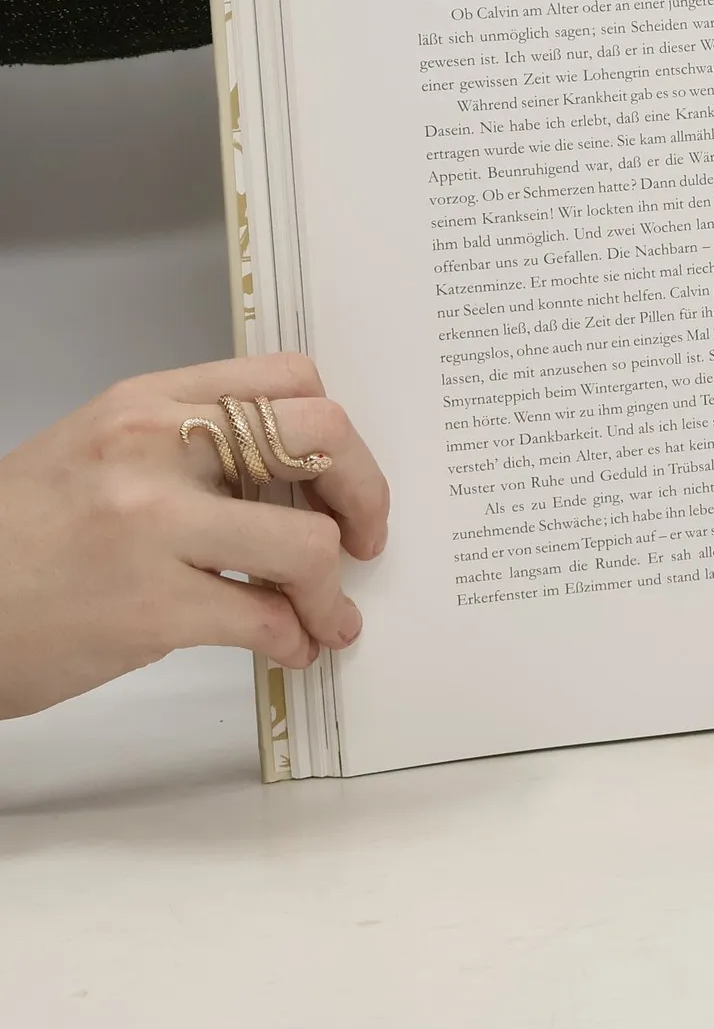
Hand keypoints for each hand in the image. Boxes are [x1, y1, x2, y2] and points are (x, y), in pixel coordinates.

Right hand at [0, 353, 388, 718]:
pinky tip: (291, 648)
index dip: (337, 431)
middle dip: (364, 493)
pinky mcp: (150, 610)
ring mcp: (152, 529)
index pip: (289, 379)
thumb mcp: (98, 453)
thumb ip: (188, 447)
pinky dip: (297, 639)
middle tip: (365, 537)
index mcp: (146, 403)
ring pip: (309, 542)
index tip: (341, 474)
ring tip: (328, 614)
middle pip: (321, 436)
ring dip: (333, 591)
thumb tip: (293, 478)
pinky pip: (267, 620)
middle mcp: (153, 450)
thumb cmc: (18, 538)